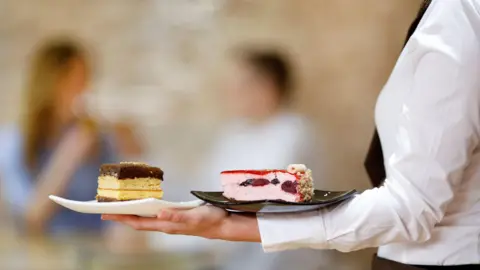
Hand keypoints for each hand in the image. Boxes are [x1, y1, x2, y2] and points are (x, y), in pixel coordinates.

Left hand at [102, 206, 260, 241]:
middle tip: (104, 209)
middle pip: (137, 222)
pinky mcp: (174, 218)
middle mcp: (164, 225)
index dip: (121, 219)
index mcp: (166, 224)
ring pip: (144, 219)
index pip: (138, 223)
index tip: (105, 214)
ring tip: (118, 207)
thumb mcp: (194, 217)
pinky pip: (153, 215)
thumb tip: (159, 215)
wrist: (222, 224)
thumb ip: (177, 217)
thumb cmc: (208, 219)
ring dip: (130, 214)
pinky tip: (140, 206)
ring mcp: (168, 222)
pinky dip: (143, 210)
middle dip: (120, 216)